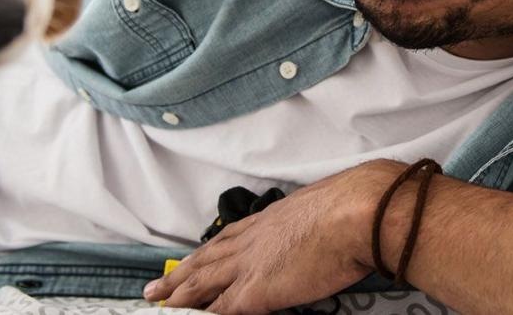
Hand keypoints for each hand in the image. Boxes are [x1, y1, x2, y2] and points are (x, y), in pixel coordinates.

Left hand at [144, 160, 403, 313]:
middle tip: (155, 288)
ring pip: (202, 284)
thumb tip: (323, 229)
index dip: (206, 252)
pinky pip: (220, 310)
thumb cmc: (354, 207)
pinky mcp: (255, 292)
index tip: (191, 259)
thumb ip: (313, 222)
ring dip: (178, 296)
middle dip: (180, 276)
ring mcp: (250, 265)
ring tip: (157, 303)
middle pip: (206, 260)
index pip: (227, 238)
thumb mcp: (326, 208)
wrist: (358, 212)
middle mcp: (252, 240)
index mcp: (269, 220)